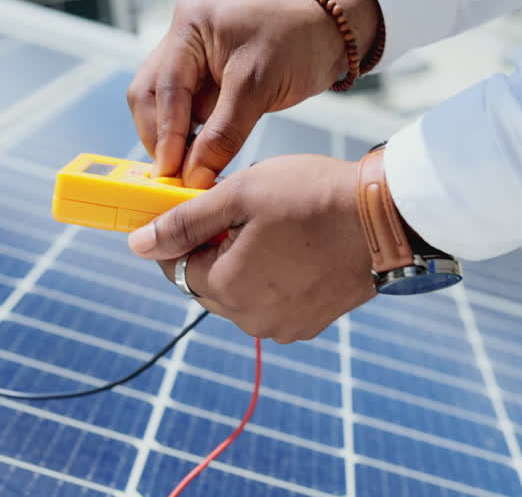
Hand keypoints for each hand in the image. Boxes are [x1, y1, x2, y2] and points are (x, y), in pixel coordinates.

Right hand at [127, 0, 380, 187]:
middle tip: (171, 176)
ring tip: (184, 173)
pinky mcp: (206, 78)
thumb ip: (222, 134)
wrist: (331, 35)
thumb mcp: (258, 88)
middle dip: (160, 136)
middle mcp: (183, 38)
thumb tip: (192, 177)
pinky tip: (198, 160)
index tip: (169, 172)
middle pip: (150, 94)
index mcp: (190, 24)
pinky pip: (188, 112)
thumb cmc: (299, 43)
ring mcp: (191, 58)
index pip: (165, 86)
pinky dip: (190, 137)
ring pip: (164, 107)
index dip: (165, 132)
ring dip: (172, 139)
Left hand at [127, 154, 376, 342]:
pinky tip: (296, 248)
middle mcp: (251, 319)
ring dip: (243, 265)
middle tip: (243, 213)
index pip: (175, 265)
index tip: (205, 207)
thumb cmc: (312, 197)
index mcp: (227, 288)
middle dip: (213, 251)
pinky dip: (274, 278)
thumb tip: (136, 245)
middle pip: (207, 284)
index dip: (184, 233)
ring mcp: (283, 326)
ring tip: (274, 228)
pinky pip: (272, 302)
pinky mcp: (310, 324)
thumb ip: (182, 222)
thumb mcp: (238, 195)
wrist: (385, 219)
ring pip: (239, 294)